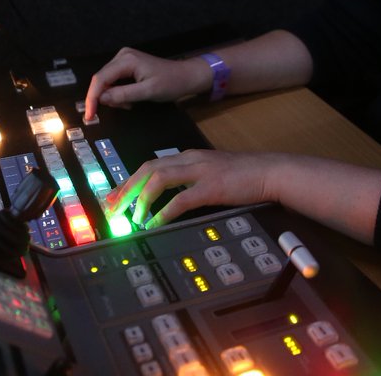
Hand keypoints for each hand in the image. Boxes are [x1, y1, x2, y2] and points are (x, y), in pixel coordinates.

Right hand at [83, 47, 208, 120]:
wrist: (185, 76)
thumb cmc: (170, 83)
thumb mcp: (147, 92)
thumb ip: (123, 95)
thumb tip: (101, 99)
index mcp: (126, 60)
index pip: (100, 79)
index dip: (92, 98)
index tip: (89, 115)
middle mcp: (122, 56)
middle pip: (101, 80)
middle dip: (106, 98)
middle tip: (124, 108)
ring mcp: (124, 59)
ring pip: (107, 82)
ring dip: (114, 97)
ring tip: (131, 104)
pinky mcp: (126, 65)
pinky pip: (114, 81)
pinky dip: (119, 93)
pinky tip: (131, 99)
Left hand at [104, 149, 281, 228]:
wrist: (269, 172)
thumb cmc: (243, 175)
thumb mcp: (211, 172)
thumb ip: (189, 180)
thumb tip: (168, 198)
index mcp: (187, 157)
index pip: (149, 166)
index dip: (128, 182)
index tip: (113, 197)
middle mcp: (189, 160)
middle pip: (147, 170)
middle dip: (126, 189)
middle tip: (111, 208)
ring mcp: (199, 172)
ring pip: (158, 180)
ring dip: (140, 199)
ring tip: (132, 218)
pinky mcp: (211, 187)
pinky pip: (179, 199)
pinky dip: (162, 212)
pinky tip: (154, 223)